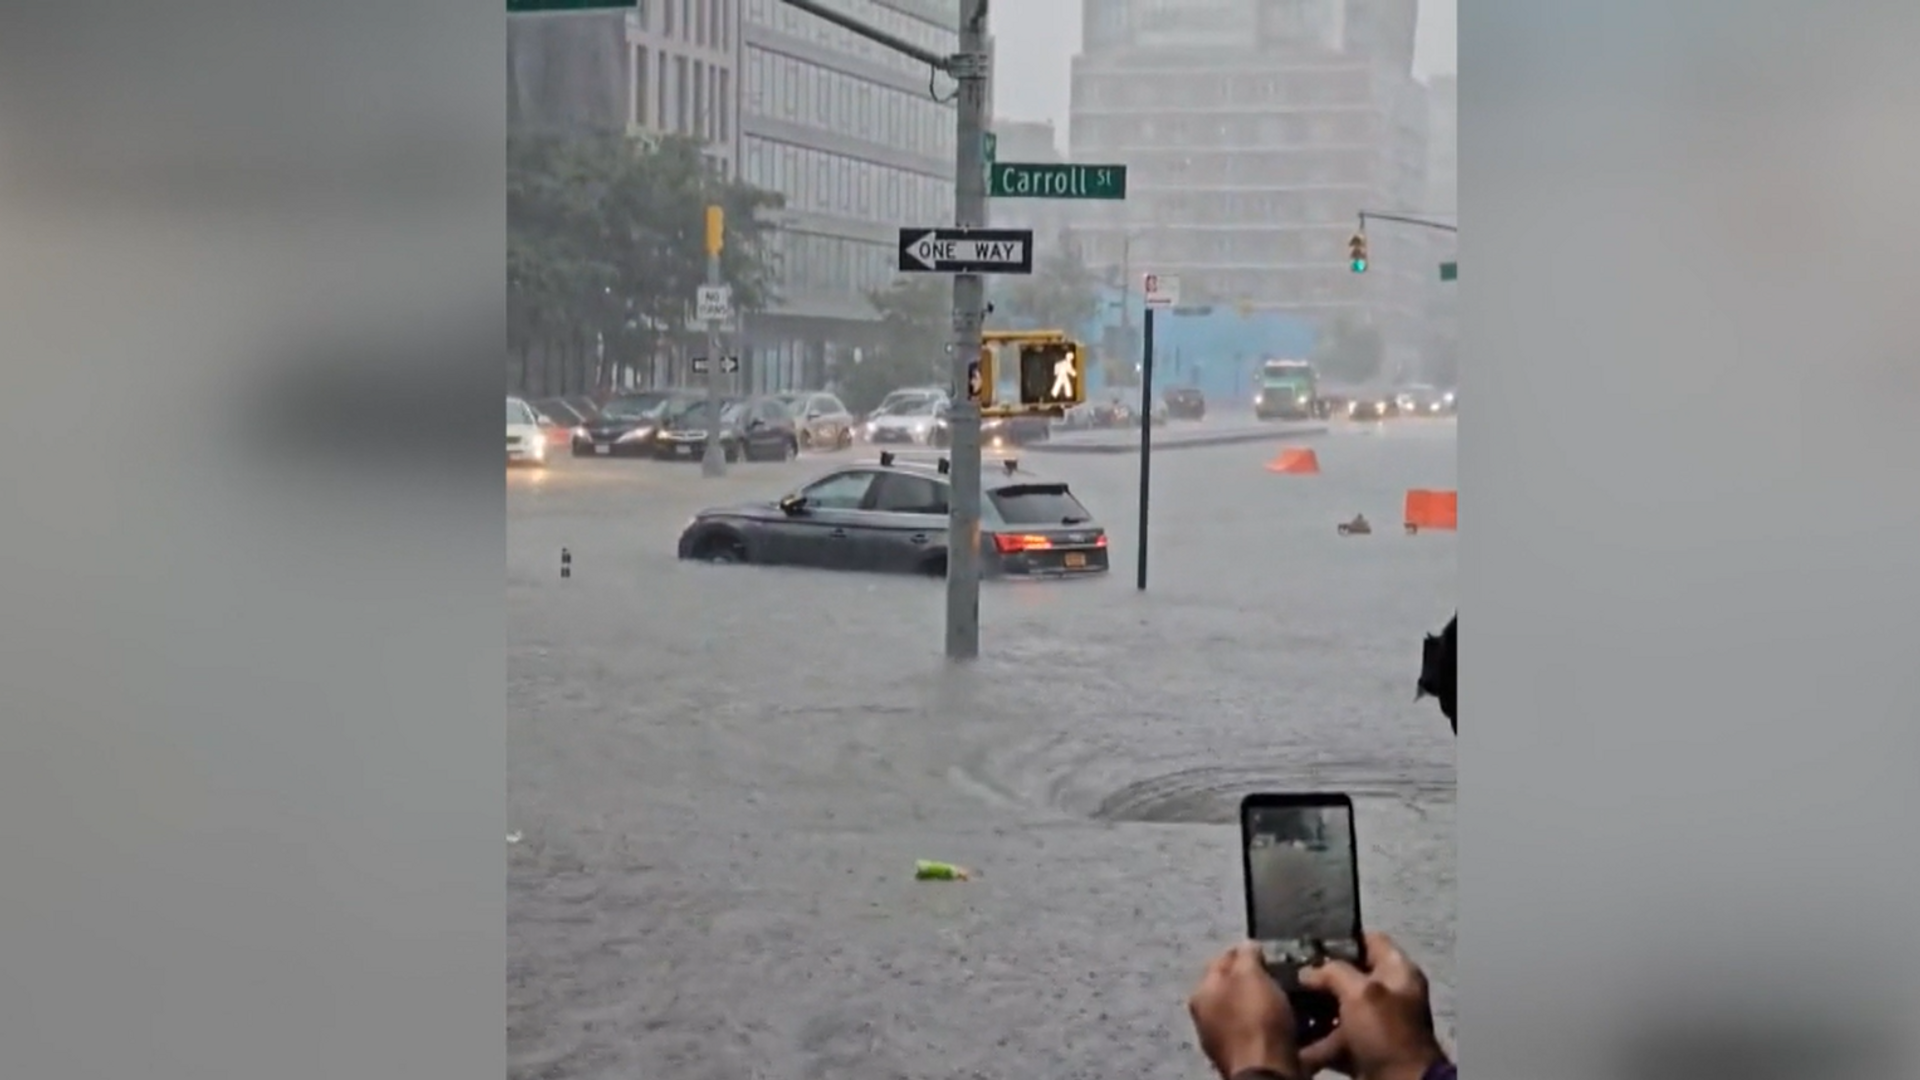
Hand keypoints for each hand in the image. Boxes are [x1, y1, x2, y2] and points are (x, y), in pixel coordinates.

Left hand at [1188, 941, 1301, 1078]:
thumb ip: (1246, 955)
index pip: (1221, 960)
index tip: (1268, 951)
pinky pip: (1256, 1031)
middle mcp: (1205, 1017)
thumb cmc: (1256, 1019)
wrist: (1267, 1071)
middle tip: (1279, 974)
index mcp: (1201, 994)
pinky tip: (1286, 1021)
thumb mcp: (1251, 975)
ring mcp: (1222, 1039)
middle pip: (1233, 986)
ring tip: (1287, 997)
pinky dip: (1268, 1024)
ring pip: (1245, 1009)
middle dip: (1255, 978)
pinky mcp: (1242, 1056)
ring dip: (1263, 1002)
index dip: (1245, 951)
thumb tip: (1246, 945)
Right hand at [1297, 933, 1446, 1079]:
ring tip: (1284, 1004)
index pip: (1370, 940)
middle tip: (1288, 972)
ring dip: (1313, 1011)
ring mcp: (1375, 1025)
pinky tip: (1293, 1037)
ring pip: (1338, 1009)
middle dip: (1319, 976)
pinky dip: (1316, 1042)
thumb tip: (1308, 972)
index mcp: (1398, 973)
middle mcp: (1388, 995)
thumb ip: (1333, 972)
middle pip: (1350, 976)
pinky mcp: (1363, 1050)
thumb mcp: (1361, 992)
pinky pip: (1334, 1040)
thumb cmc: (1386, 1033)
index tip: (1309, 940)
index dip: (1341, 938)